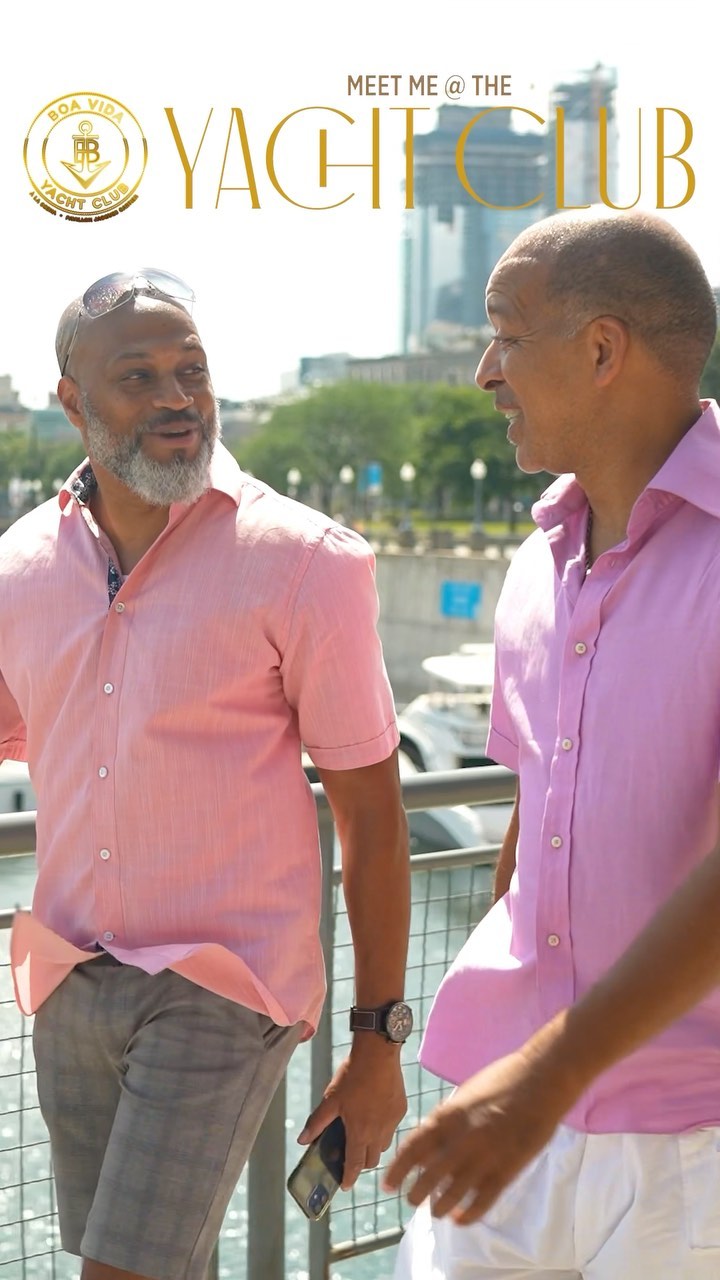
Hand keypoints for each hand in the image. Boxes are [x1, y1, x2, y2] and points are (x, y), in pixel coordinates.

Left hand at [298, 1038, 406, 1188]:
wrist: (378, 1054)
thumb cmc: (352, 1076)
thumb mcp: (330, 1099)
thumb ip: (317, 1122)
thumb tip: (302, 1140)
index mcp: (360, 1132)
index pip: (355, 1165)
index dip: (349, 1177)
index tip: (344, 1185)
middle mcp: (379, 1132)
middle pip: (372, 1160)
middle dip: (361, 1162)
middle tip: (351, 1154)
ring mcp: (392, 1122)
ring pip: (383, 1145)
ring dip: (373, 1146)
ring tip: (362, 1132)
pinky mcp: (401, 1110)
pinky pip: (392, 1128)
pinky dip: (383, 1128)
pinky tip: (374, 1113)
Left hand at [382, 1046, 574, 1223]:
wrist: (540, 1080)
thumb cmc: (502, 1079)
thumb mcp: (465, 1093)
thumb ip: (448, 1117)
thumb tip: (432, 1135)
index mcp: (448, 1117)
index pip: (413, 1149)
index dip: (397, 1170)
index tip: (388, 1184)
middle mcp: (461, 1141)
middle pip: (428, 1177)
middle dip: (415, 1193)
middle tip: (411, 1202)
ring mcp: (484, 1158)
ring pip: (452, 1194)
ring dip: (438, 1207)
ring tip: (434, 1212)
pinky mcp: (507, 1171)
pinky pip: (482, 1201)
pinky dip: (468, 1214)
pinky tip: (459, 1219)